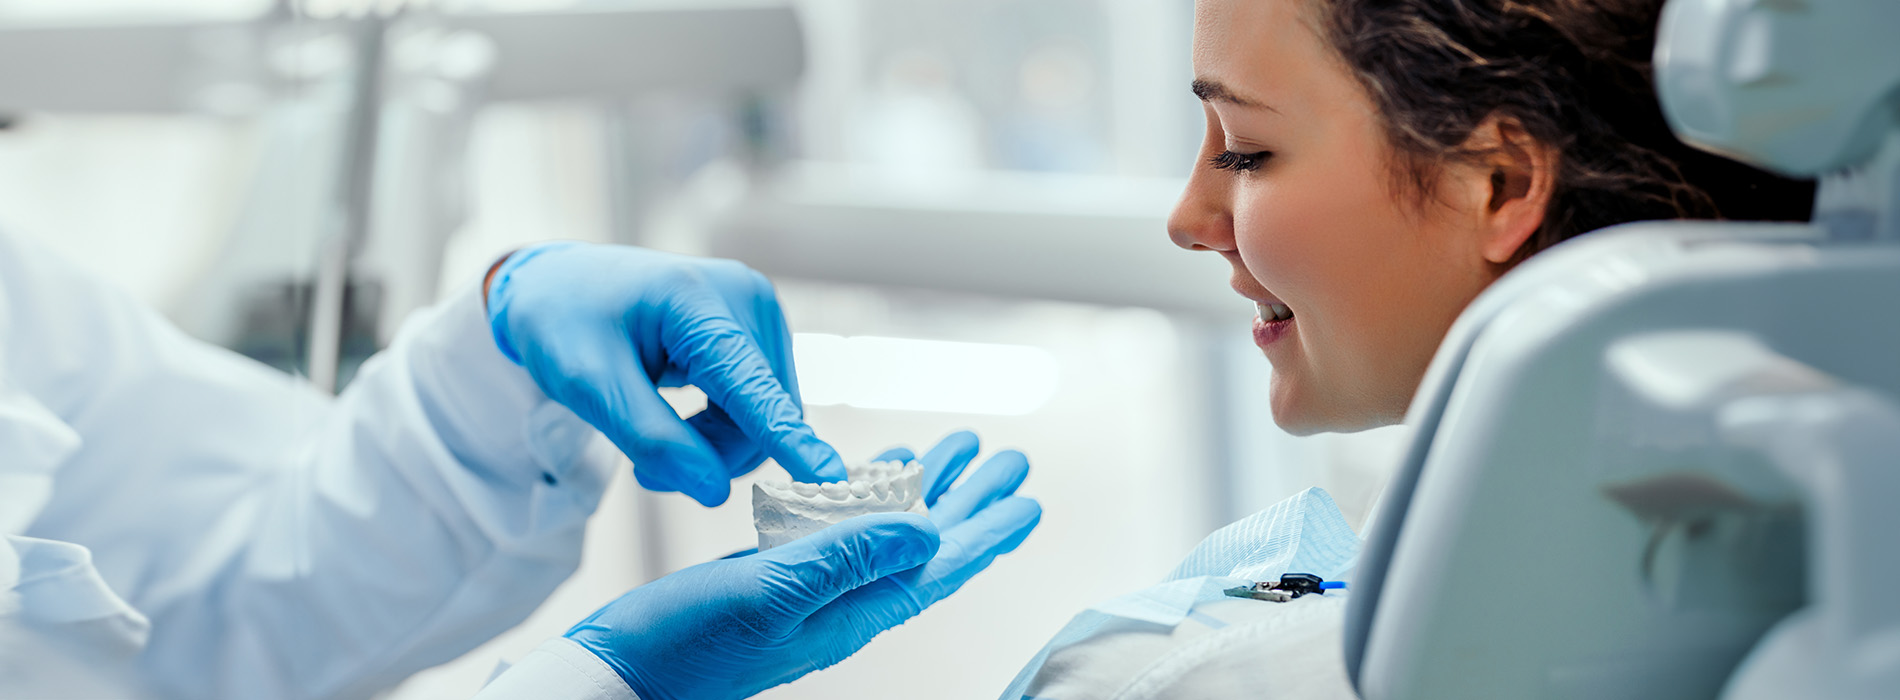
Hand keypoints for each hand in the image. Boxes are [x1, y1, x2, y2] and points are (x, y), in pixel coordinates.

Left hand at [485, 242, 844, 505]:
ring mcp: (760, 312)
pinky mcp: (760, 331)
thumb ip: (651, 437)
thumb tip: (715, 492)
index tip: (829, 478)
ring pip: (769, 417)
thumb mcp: (587, 384)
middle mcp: (748, 299)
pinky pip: (762, 405)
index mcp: (699, 302)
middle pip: (765, 414)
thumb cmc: (565, 325)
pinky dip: (723, 430)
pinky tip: (678, 422)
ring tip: (653, 444)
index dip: (788, 439)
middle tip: (645, 467)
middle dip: (713, 456)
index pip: (752, 387)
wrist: (560, 284)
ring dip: (717, 447)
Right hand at [565, 431, 1041, 699]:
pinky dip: (865, 495)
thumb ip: (848, 560)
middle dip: (970, 499)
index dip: (986, 530)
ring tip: (959, 448)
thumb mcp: (770, 594)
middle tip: (1010, 457)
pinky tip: (875, 471)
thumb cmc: (684, 646)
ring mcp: (808, 592)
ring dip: (927, 490)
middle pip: (926, 545)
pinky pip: (841, 529)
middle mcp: (840, 604)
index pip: (938, 566)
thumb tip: (928, 534)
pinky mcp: (774, 578)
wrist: (616, 678)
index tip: (1028, 496)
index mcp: (850, 612)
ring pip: (887, 532)